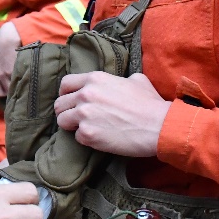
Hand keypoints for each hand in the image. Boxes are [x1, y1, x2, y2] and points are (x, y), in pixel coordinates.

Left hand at [0, 22, 20, 97]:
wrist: (7, 38)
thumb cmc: (1, 46)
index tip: (0, 94)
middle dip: (5, 93)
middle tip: (12, 89)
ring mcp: (1, 74)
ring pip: (7, 91)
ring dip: (13, 90)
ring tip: (18, 85)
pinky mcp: (10, 72)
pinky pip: (14, 84)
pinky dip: (18, 84)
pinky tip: (21, 80)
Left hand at [54, 71, 168, 156]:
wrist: (159, 126)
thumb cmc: (150, 104)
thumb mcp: (136, 80)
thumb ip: (119, 80)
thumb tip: (120, 83)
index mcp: (95, 79)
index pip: (66, 84)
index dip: (67, 94)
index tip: (72, 102)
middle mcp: (85, 94)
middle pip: (60, 104)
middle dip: (67, 112)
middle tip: (78, 119)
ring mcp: (84, 114)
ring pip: (62, 121)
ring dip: (72, 126)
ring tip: (87, 129)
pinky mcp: (88, 134)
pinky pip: (76, 137)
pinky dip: (86, 139)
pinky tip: (100, 137)